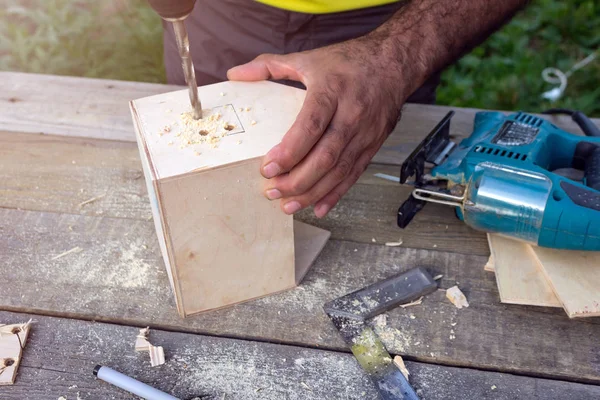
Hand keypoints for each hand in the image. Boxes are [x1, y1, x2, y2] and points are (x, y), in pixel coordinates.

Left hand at [227, 39, 406, 217]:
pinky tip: (318, 207)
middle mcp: (351, 115)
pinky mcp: (372, 146)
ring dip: (312, 192)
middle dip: (297, 180)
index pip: (311, 125)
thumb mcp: (308, 58)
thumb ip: (269, 66)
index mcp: (332, 91)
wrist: (394, 64)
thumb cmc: (349, 62)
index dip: (290, 151)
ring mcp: (364, 134)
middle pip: (325, 156)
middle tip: (272, 191)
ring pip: (338, 171)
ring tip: (288, 205)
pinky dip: (335, 194)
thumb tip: (236, 75)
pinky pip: (353, 175)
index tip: (268, 167)